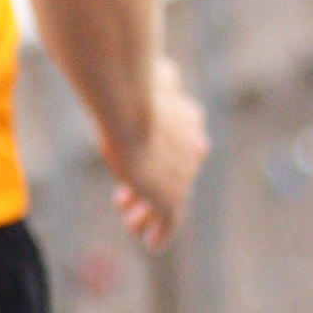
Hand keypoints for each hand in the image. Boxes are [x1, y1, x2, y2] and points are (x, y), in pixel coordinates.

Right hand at [108, 56, 209, 249]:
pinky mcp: (168, 197)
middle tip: (122, 199)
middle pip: (175, 176)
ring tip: (131, 222)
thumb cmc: (132, 86)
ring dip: (148, 212)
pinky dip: (161, 232)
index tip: (135, 163)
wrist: (128, 106)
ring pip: (170, 200)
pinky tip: (152, 243)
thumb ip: (164, 80)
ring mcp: (181, 176)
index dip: (157, 158)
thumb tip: (169, 70)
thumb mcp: (154, 78)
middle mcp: (190, 151)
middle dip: (149, 187)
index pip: (180, 146)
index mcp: (189, 121)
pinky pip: (169, 221)